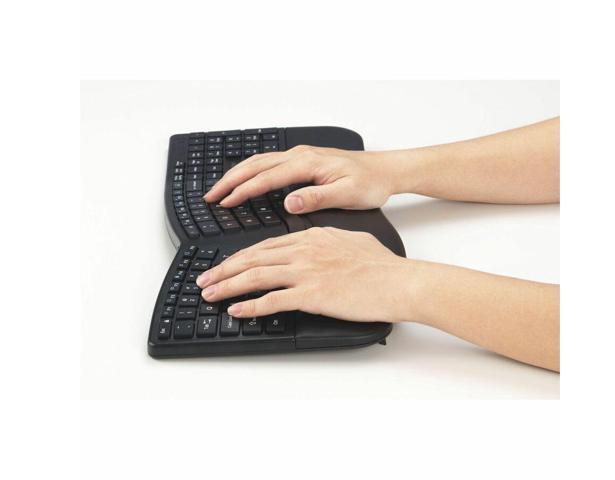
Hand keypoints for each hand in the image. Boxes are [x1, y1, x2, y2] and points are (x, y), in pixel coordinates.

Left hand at [196, 227, 416, 321]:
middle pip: (253, 258)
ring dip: (228, 286)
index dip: (240, 256)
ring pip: (256, 276)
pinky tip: (237, 310)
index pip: (265, 245)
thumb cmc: (381, 264)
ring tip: (210, 294)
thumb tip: (313, 241)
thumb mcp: (349, 239)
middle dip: (223, 270)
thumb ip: (325, 240)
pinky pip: (273, 300)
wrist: (398, 280)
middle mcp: (304, 251)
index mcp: (311, 237)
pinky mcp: (312, 294)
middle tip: (205, 279)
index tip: (226, 265)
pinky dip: (251, 306)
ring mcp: (306, 272)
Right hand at [202, 145, 396, 213]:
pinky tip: (247, 180)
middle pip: (256, 165)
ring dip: (238, 174)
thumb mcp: (347, 195)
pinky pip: (270, 163)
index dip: (243, 191)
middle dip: (230, 180)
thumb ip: (317, 198)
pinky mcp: (305, 161)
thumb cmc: (370, 183)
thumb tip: (291, 202)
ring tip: (220, 189)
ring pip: (260, 162)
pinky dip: (252, 172)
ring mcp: (302, 156)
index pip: (266, 178)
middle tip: (210, 196)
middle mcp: (301, 156)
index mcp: (308, 164)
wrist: (386, 170)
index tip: (225, 202)